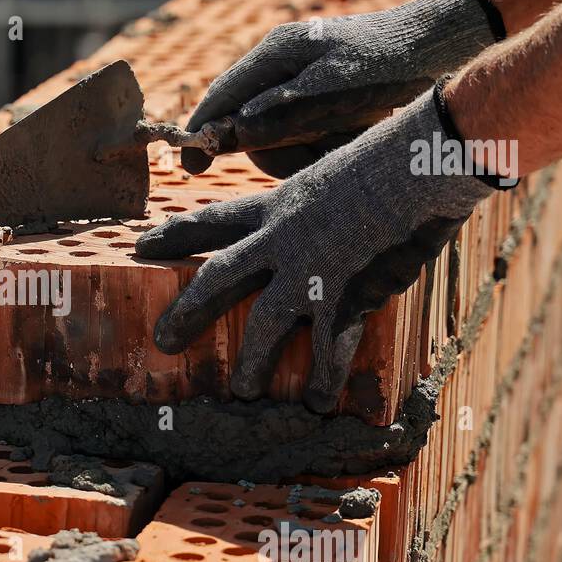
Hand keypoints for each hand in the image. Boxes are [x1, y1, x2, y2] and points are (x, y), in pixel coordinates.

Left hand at [138, 87, 492, 412]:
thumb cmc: (393, 159)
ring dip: (252, 361)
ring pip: (265, 323)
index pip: (212, 220)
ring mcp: (311, 269)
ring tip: (241, 390)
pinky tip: (318, 403)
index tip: (141, 247)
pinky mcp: (345, 295)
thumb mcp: (338, 175)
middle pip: (218, 278)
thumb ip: (322, 205)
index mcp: (278, 205)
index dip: (174, 235)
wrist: (421, 164)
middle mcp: (282, 239)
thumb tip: (330, 221)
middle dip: (188, 311)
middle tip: (163, 342)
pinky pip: (328, 348)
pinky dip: (323, 378)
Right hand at [182, 0, 502, 177]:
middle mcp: (281, 69)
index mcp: (275, 55)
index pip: (219, 99)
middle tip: (313, 159)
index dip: (202, 136)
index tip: (193, 170)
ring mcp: (302, 84)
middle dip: (277, 151)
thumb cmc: (392, 65)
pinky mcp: (324, 100)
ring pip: (280, 137)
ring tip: (345, 145)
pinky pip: (307, 135)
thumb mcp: (335, 92)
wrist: (447, 47)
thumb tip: (233, 133)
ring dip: (307, 152)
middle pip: (249, 127)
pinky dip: (326, 147)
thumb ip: (282, 112)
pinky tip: (353, 141)